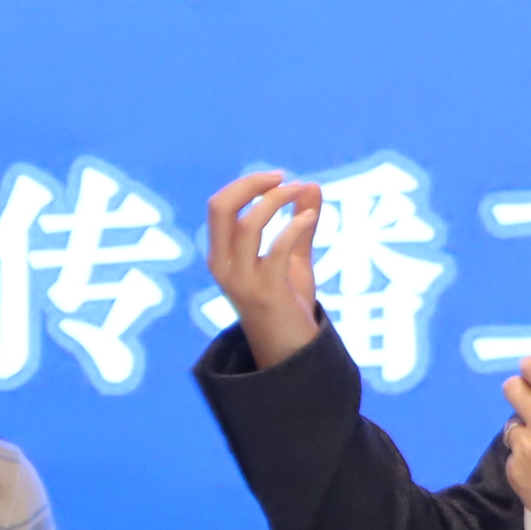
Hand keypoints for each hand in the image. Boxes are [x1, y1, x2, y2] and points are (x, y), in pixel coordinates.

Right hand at [200, 174, 324, 361]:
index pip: (220, 206)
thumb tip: (311, 185)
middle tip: (281, 178)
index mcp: (222, 256)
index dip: (247, 185)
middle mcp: (224, 266)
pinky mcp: (266, 293)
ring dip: (275, 201)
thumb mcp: (293, 259)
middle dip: (250, 185)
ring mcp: (242, 280)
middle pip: (221, 208)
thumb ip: (299, 224)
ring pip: (246, 225)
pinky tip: (309, 218)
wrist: (289, 351)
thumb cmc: (287, 304)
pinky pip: (276, 250)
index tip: (279, 179)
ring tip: (300, 193)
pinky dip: (293, 227)